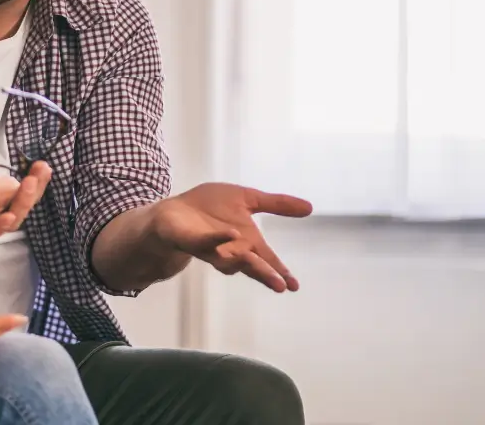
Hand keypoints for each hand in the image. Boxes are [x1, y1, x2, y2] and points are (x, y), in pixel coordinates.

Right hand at [0, 148, 51, 242]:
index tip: (8, 217)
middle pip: (10, 221)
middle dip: (22, 202)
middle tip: (30, 180)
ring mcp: (5, 211)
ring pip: (23, 209)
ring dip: (35, 191)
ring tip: (42, 168)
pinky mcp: (16, 201)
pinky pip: (29, 197)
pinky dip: (38, 183)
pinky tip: (43, 168)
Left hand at [151, 182, 312, 291]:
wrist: (174, 210)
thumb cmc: (210, 209)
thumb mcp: (247, 199)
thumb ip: (276, 204)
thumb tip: (310, 207)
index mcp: (245, 243)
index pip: (266, 260)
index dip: (279, 272)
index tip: (294, 286)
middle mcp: (230, 250)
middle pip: (250, 265)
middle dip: (264, 274)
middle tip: (280, 285)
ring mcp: (209, 247)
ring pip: (227, 259)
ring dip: (241, 260)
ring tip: (254, 259)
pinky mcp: (190, 240)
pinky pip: (204, 242)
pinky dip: (217, 239)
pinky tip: (231, 234)